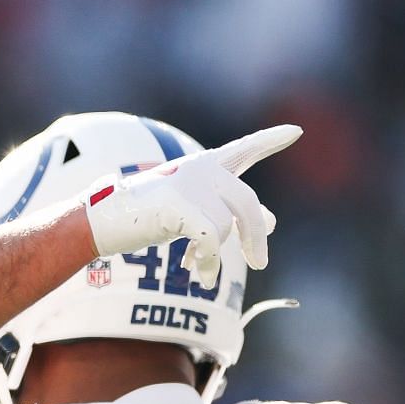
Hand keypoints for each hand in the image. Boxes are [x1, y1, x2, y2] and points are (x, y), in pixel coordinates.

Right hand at [82, 124, 300, 287]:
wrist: (108, 220)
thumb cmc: (150, 216)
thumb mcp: (196, 211)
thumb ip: (233, 213)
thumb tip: (273, 221)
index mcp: (206, 166)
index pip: (244, 150)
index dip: (270, 141)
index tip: (297, 131)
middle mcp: (202, 169)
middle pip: (248, 204)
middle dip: (256, 237)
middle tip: (261, 263)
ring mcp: (190, 183)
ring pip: (226, 227)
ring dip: (216, 257)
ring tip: (201, 270)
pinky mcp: (180, 203)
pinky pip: (210, 239)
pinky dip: (208, 262)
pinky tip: (198, 272)